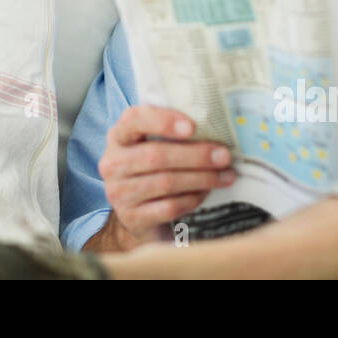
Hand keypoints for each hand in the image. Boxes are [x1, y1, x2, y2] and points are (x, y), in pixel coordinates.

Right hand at [89, 106, 235, 251]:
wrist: (137, 214)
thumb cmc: (151, 170)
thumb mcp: (152, 145)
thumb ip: (172, 133)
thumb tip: (215, 126)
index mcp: (118, 136)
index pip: (134, 120)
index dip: (163, 121)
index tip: (192, 126)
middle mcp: (112, 163)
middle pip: (155, 156)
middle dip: (195, 155)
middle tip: (224, 156)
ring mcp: (119, 192)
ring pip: (165, 182)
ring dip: (201, 178)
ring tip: (225, 176)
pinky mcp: (133, 217)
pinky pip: (169, 207)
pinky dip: (192, 199)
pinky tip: (206, 193)